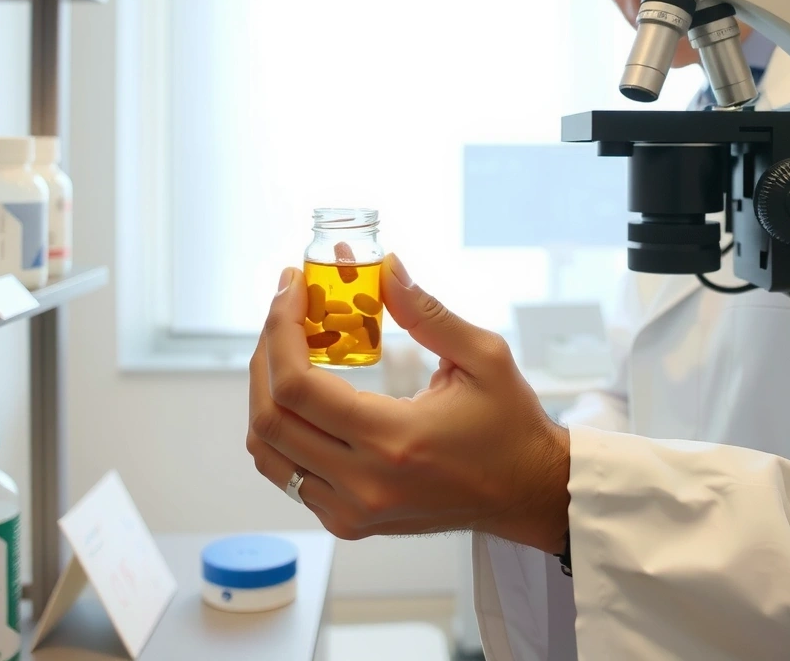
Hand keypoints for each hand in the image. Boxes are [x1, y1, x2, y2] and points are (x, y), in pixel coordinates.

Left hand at [247, 254, 570, 550]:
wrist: (526, 492)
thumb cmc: (509, 425)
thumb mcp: (484, 356)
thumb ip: (428, 313)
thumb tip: (386, 268)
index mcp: (394, 440)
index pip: (297, 386)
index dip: (280, 329)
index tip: (290, 288)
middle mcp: (363, 483)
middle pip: (269, 419)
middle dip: (264, 353)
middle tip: (284, 310)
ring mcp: (351, 510)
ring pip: (267, 452)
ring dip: (263, 393)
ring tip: (284, 347)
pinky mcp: (349, 521)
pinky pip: (288, 474)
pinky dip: (280, 429)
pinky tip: (303, 393)